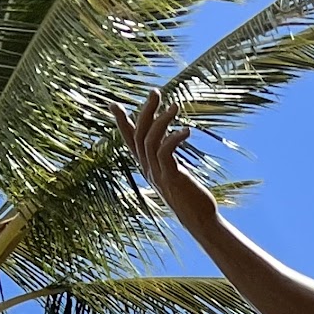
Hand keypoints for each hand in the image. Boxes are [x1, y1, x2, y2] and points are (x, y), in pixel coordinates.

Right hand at [110, 90, 218, 238]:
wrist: (200, 221)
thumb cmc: (191, 199)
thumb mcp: (175, 176)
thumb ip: (168, 162)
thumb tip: (168, 148)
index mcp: (147, 168)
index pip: (130, 142)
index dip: (122, 123)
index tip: (114, 105)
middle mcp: (148, 170)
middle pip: (139, 134)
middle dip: (146, 111)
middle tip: (156, 92)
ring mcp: (158, 174)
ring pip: (150, 140)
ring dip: (162, 120)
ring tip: (175, 105)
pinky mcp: (171, 177)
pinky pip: (165, 152)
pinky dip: (174, 138)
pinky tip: (186, 130)